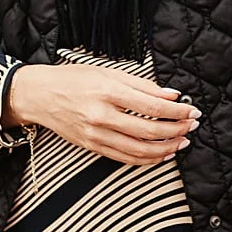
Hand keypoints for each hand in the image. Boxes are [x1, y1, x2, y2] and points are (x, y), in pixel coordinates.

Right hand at [3, 63, 199, 165]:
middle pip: (149, 130)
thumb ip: (141, 85)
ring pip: (139, 150)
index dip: (177, 111)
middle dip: (176, 130)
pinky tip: (161, 154)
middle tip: (192, 126)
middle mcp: (102, 115)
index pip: (152, 106)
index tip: (192, 110)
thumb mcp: (108, 71)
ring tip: (182, 142)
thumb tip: (171, 95)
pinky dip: (147, 159)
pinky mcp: (92, 147)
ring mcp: (96, 135)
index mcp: (108, 91)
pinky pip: (125, 158)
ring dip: (166, 148)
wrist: (39, 95)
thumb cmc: (73, 78)